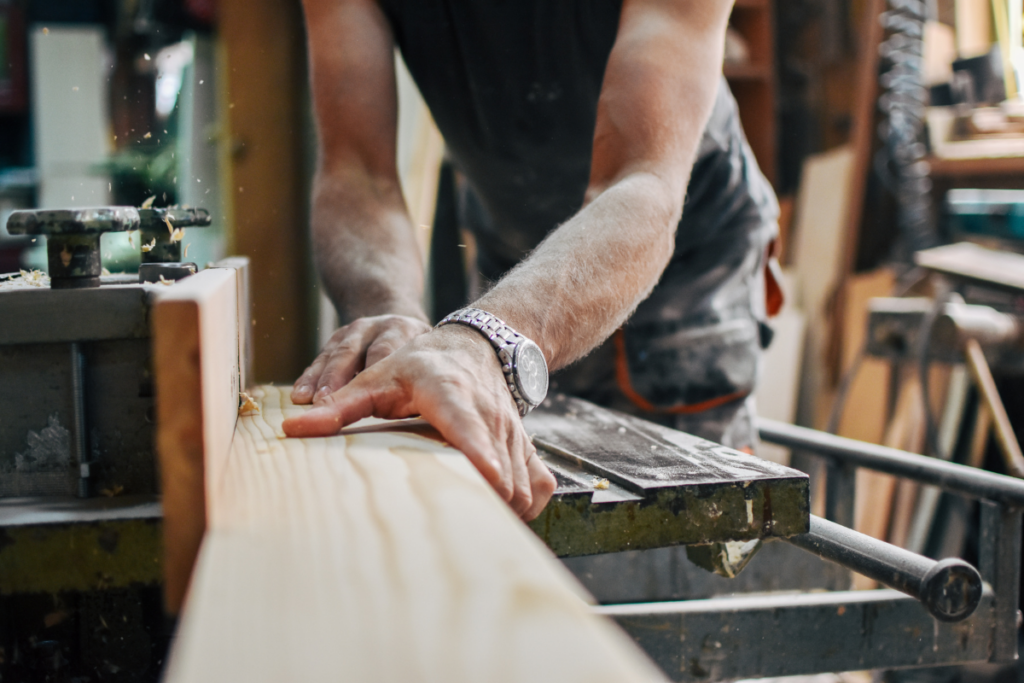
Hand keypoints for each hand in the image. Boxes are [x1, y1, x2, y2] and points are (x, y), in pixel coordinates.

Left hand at [282, 325, 556, 520]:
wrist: (476, 346)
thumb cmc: (422, 365)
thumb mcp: (376, 378)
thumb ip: (338, 407)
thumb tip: (292, 430)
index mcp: (451, 396)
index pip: (472, 427)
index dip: (483, 456)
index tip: (489, 481)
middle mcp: (489, 416)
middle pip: (503, 471)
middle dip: (488, 503)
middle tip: (456, 530)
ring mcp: (513, 433)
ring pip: (524, 484)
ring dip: (503, 510)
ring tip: (471, 529)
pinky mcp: (526, 446)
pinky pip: (540, 486)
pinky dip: (526, 504)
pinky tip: (498, 512)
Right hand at [291, 314, 431, 404]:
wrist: (399, 319)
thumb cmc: (420, 355)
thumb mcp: (428, 360)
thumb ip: (423, 380)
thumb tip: (428, 411)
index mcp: (402, 330)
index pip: (384, 352)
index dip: (371, 374)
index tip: (362, 398)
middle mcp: (376, 327)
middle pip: (352, 353)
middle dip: (337, 378)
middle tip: (326, 402)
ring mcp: (354, 331)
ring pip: (333, 355)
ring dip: (318, 379)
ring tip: (306, 400)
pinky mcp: (337, 338)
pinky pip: (321, 358)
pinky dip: (309, 378)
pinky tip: (299, 396)